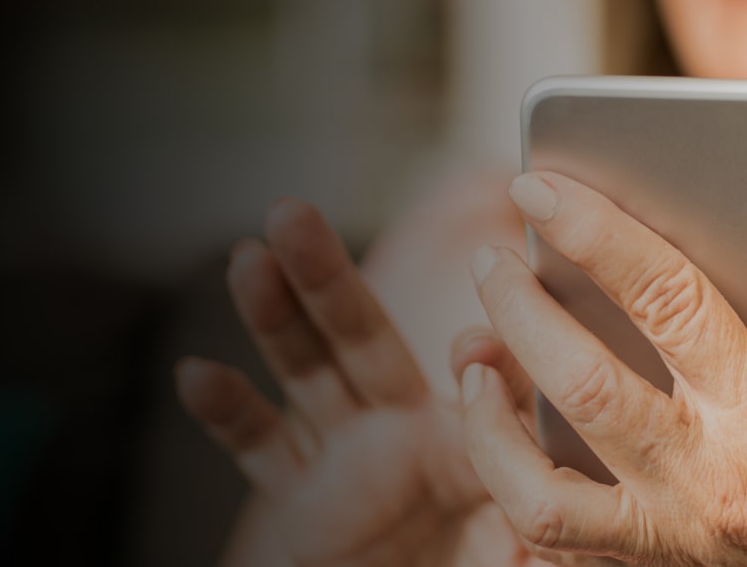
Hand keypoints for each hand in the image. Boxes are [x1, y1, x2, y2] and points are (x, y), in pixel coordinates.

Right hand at [175, 199, 528, 564]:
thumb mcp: (520, 546)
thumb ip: (531, 511)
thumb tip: (550, 488)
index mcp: (474, 438)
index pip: (479, 379)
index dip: (480, 357)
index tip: (476, 345)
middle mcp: (406, 430)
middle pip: (364, 338)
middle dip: (327, 277)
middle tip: (294, 213)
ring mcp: (349, 455)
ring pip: (306, 371)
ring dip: (274, 315)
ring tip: (247, 258)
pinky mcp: (301, 496)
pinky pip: (262, 449)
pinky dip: (228, 414)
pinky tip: (196, 375)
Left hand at [457, 172, 746, 564]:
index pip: (666, 300)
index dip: (595, 234)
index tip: (538, 188)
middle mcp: (714, 483)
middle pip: (583, 386)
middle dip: (520, 311)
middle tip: (489, 262)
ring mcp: (680, 541)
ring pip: (542, 490)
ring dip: (491, 423)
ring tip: (476, 365)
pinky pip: (561, 548)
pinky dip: (519, 496)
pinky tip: (505, 448)